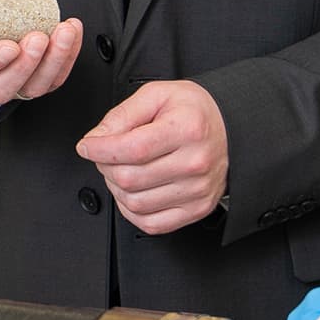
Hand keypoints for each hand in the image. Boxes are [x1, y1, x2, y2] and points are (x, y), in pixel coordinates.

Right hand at [0, 0, 84, 106]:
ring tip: (63, 33)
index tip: (11, 46)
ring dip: (53, 62)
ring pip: (31, 88)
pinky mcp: (30, 81)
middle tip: (40, 38)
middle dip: (27, 64)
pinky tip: (71, 36)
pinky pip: (51, 79)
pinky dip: (66, 58)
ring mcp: (7, 84)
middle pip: (2, 87)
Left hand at [76, 79, 226, 233]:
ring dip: (116, 189)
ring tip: (121, 170)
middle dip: (105, 167)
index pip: (132, 148)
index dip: (99, 150)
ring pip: (135, 203)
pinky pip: (152, 224)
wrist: (231, 129)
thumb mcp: (157, 95)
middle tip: (106, 155)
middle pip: (129, 178)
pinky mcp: (197, 209)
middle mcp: (195, 163)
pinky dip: (132, 212)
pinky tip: (132, 193)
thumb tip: (96, 138)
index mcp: (187, 129)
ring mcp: (197, 190)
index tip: (87, 146)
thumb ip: (122, 114)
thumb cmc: (195, 112)